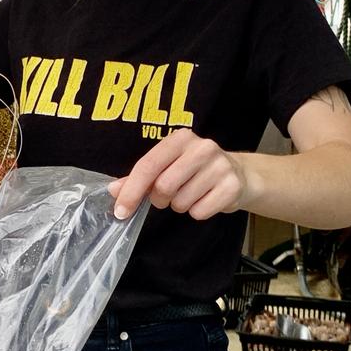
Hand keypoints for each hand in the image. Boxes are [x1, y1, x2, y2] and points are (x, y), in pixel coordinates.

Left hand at [108, 129, 246, 220]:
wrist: (238, 174)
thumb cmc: (193, 170)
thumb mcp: (167, 165)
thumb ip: (139, 178)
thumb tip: (113, 191)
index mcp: (180, 138)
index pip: (148, 165)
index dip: (131, 190)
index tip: (120, 211)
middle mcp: (201, 147)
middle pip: (163, 186)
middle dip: (159, 199)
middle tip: (167, 197)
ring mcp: (219, 166)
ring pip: (181, 201)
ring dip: (179, 206)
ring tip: (190, 194)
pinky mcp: (232, 186)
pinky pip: (200, 212)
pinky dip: (197, 212)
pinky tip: (205, 199)